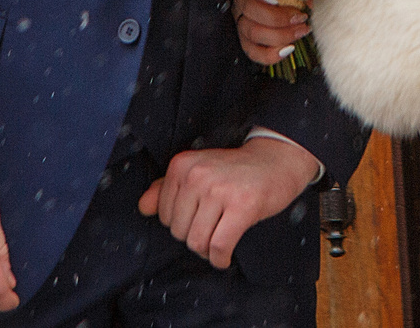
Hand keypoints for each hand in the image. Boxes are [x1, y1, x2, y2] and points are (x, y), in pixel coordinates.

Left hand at [139, 137, 319, 269]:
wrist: (276, 160)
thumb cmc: (234, 171)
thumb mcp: (198, 170)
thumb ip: (166, 188)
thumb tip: (143, 207)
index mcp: (182, 165)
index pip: (164, 216)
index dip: (182, 224)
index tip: (200, 218)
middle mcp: (197, 175)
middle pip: (179, 232)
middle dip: (196, 238)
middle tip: (213, 228)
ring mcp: (219, 190)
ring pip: (197, 242)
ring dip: (208, 250)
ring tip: (220, 240)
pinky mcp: (242, 206)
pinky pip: (219, 247)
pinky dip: (220, 259)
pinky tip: (226, 256)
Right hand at [234, 0, 308, 66]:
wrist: (289, 3)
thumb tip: (307, 2)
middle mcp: (241, 0)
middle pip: (250, 10)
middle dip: (278, 17)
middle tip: (301, 18)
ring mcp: (242, 21)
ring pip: (252, 32)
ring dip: (280, 35)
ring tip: (301, 31)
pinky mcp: (246, 39)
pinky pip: (252, 51)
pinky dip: (270, 54)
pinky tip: (288, 49)